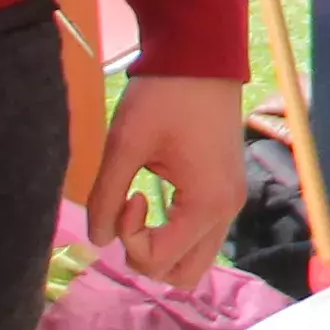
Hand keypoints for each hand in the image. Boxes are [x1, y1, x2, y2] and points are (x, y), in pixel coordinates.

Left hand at [91, 73, 247, 287]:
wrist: (201, 55)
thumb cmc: (163, 95)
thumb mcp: (123, 145)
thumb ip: (105, 197)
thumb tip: (98, 240)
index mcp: (206, 203)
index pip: (159, 258)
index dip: (128, 238)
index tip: (124, 195)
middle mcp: (227, 210)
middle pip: (183, 274)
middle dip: (147, 256)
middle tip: (128, 213)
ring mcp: (232, 201)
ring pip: (196, 258)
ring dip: (163, 248)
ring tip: (141, 209)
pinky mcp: (228, 189)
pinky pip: (203, 235)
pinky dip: (177, 233)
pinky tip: (157, 199)